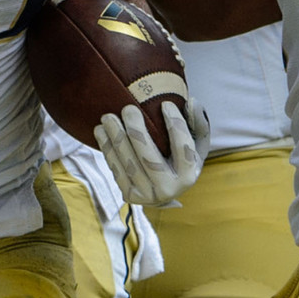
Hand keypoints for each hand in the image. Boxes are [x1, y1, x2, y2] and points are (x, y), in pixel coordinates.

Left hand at [94, 98, 209, 206]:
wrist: (164, 188)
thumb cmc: (181, 157)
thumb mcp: (197, 141)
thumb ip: (198, 121)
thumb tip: (191, 101)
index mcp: (189, 175)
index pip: (183, 147)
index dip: (175, 124)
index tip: (165, 104)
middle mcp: (169, 189)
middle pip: (150, 157)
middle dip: (136, 131)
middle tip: (128, 108)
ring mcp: (147, 195)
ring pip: (129, 164)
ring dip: (116, 138)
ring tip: (108, 117)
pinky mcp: (129, 195)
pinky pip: (116, 170)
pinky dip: (107, 149)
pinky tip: (100, 131)